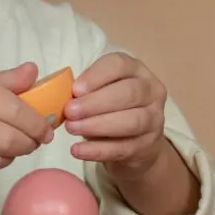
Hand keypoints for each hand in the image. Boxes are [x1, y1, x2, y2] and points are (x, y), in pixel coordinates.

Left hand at [64, 52, 169, 179]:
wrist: (136, 144)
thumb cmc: (111, 110)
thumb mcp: (99, 93)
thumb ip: (85, 90)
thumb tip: (59, 96)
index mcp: (136, 71)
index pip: (120, 65)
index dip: (97, 76)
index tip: (75, 89)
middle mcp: (151, 92)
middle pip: (128, 93)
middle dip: (95, 102)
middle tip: (69, 111)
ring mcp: (154, 120)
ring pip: (131, 121)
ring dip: (97, 125)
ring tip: (72, 128)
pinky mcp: (148, 146)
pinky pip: (123, 148)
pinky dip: (97, 150)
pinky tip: (77, 150)